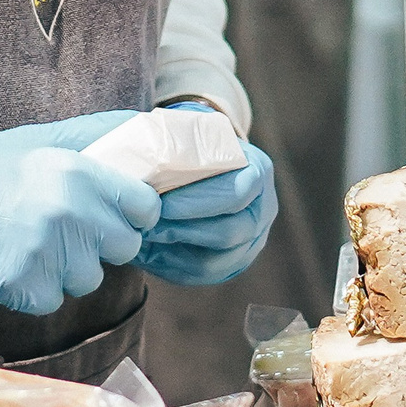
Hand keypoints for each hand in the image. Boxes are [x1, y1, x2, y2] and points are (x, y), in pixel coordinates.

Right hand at [0, 112, 159, 314]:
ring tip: (34, 244)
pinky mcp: (25, 287)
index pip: (145, 207)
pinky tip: (15, 263)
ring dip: (68, 269)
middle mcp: (71, 214)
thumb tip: (146, 129)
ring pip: (90, 278)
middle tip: (69, 229)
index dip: (132, 212)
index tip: (112, 212)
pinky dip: (36, 289)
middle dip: (103, 243)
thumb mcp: (46, 140)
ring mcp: (48, 254)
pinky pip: (54, 300)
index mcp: (81, 174)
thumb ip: (97, 137)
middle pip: (126, 248)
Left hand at [136, 139, 276, 286]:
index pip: (235, 194)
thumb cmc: (187, 145)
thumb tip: (142, 152)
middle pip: (229, 233)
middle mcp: (263, 209)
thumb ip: (172, 139)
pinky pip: (202, 275)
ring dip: (174, 252)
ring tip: (142, 238)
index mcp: (257, 171)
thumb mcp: (186, 131)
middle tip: (145, 223)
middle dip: (182, 230)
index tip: (157, 200)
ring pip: (215, 261)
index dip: (195, 201)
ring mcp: (252, 240)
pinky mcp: (232, 262)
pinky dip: (172, 267)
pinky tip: (148, 252)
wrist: (198, 165)